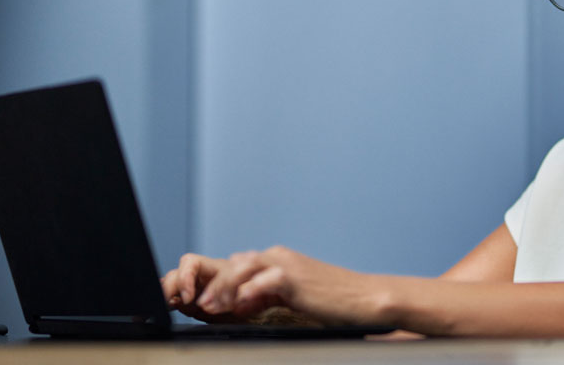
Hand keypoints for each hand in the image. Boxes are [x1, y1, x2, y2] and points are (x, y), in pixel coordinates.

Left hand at [160, 247, 391, 325]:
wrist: (365, 298)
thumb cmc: (332, 301)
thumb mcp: (294, 297)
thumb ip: (267, 295)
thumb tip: (240, 303)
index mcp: (279, 260)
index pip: (239, 265)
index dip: (219, 281)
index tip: (204, 300)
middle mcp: (280, 257)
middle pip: (236, 264)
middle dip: (215, 283)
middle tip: (199, 303)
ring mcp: (288, 265)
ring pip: (244, 268)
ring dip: (224, 287)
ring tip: (210, 306)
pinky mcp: (296, 279)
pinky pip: (265, 281)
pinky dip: (248, 292)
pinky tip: (238, 306)